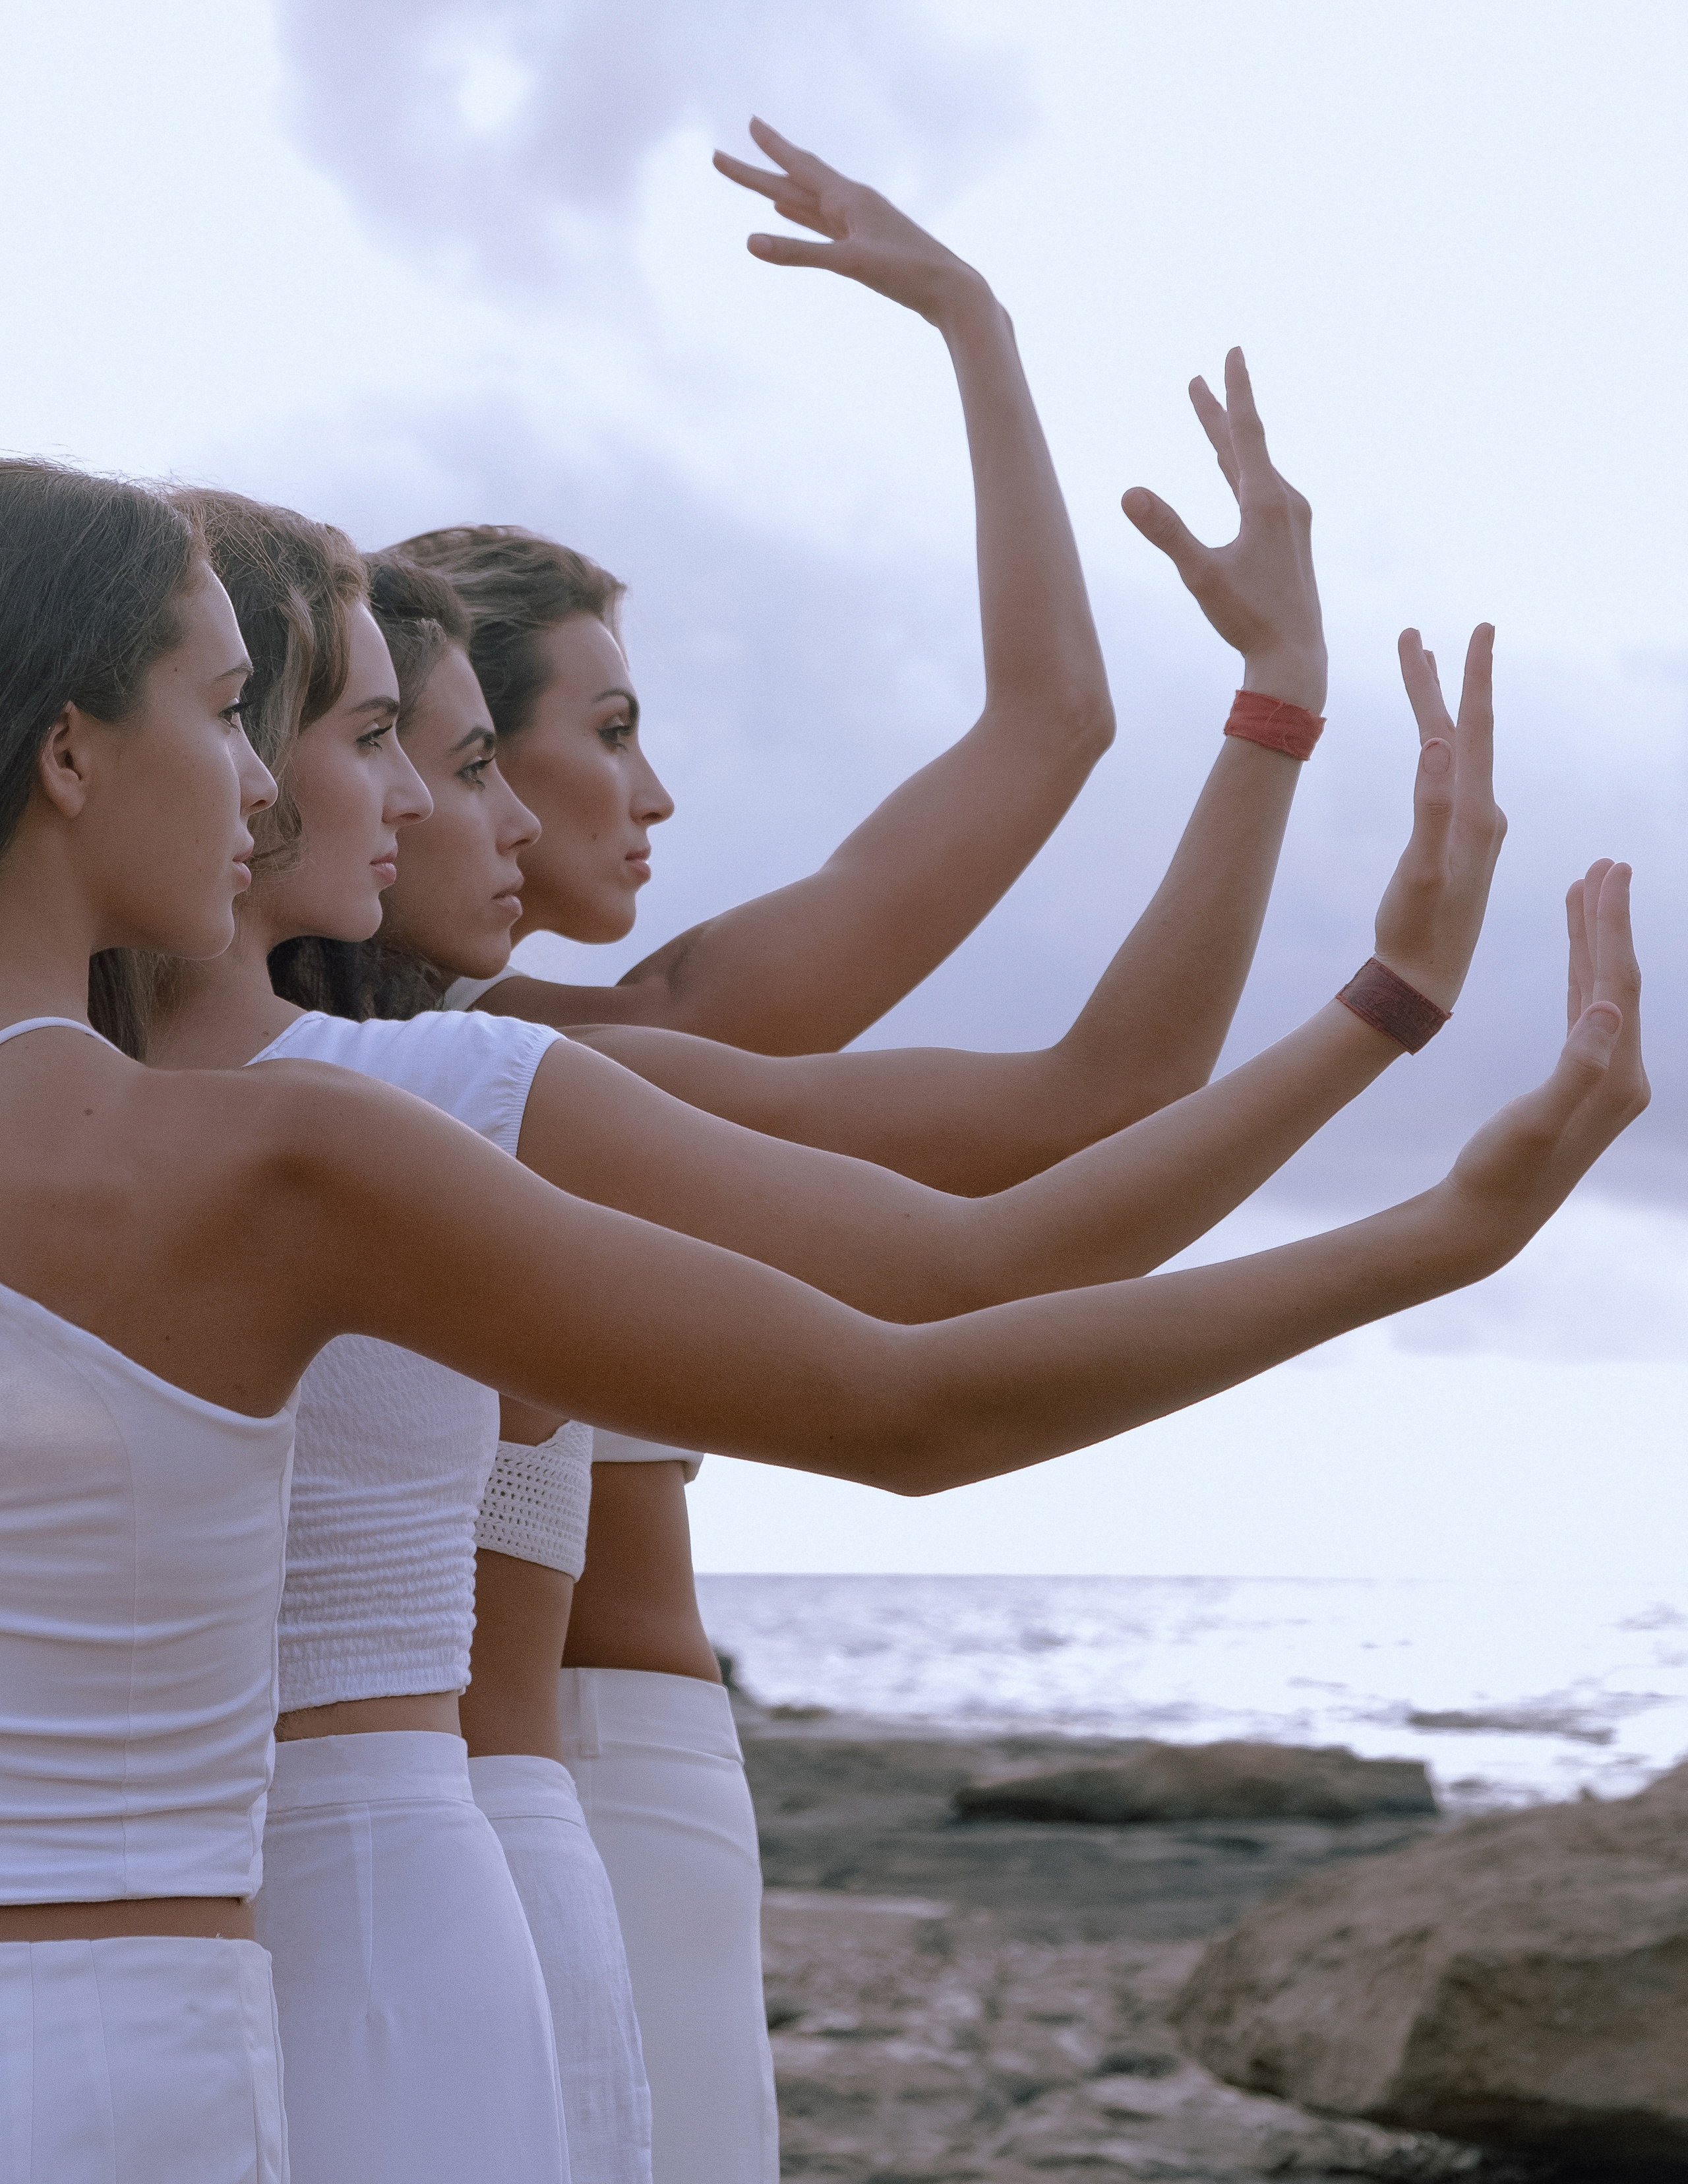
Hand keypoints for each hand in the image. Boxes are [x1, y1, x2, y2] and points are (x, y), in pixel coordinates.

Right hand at [713, 119, 986, 327]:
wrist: (951, 292)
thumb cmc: (906, 273)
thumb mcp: (848, 263)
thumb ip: (798, 253)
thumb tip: (749, 243)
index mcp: (849, 198)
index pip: (799, 166)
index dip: (771, 147)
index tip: (750, 123)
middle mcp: (852, 204)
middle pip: (795, 181)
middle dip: (759, 170)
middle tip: (723, 158)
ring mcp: (858, 225)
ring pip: (808, 203)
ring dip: (780, 191)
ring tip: (759, 182)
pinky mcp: (864, 246)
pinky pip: (822, 224)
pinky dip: (801, 216)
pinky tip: (790, 212)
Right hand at [1121, 349, 1325, 712]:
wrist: (1296, 656)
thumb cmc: (1249, 619)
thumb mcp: (1200, 574)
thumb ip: (1166, 531)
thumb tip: (1129, 493)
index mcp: (1266, 501)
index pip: (1246, 431)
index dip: (1234, 391)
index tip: (1232, 352)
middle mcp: (1285, 502)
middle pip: (1246, 445)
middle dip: (1220, 412)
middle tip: (1200, 377)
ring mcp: (1293, 520)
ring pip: (1255, 468)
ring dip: (1230, 442)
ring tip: (1212, 419)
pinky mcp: (1292, 538)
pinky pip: (1263, 490)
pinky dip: (1243, 471)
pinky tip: (1237, 475)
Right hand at [1371, 626, 1506, 1009]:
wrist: (1425, 984)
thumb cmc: (1417, 933)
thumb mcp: (1422, 872)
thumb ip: (1428, 808)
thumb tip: (1433, 745)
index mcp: (1474, 813)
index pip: (1474, 729)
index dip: (1473, 677)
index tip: (1479, 628)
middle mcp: (1481, 813)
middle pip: (1460, 732)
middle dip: (1439, 680)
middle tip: (1416, 635)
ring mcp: (1472, 827)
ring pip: (1454, 751)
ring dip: (1435, 708)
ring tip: (1422, 670)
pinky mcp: (1458, 841)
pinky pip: (1449, 776)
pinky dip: (1435, 745)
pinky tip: (1430, 744)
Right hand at [1441, 861, 1646, 1264]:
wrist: (1488, 1218)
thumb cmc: (1504, 1173)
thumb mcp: (1538, 1122)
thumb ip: (1578, 1067)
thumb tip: (1608, 1009)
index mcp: (1618, 1075)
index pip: (1619, 984)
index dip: (1612, 926)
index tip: (1606, 873)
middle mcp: (1622, 1072)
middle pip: (1620, 978)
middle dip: (1611, 919)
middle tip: (1606, 863)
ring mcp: (1605, 1075)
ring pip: (1604, 989)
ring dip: (1596, 938)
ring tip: (1586, 887)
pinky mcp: (1582, 1079)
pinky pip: (1587, 1009)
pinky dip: (1582, 971)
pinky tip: (1575, 949)